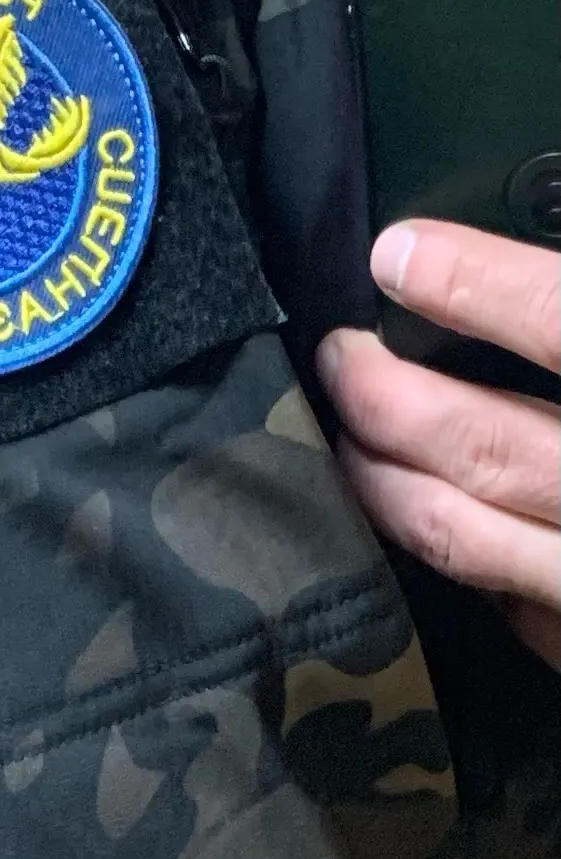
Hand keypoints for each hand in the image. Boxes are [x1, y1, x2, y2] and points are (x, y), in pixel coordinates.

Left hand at [317, 220, 560, 669]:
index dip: (478, 287)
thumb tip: (522, 261)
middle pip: (485, 446)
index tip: (395, 254)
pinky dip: (443, 554)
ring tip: (338, 434)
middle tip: (338, 356)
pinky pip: (498, 604)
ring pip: (461, 535)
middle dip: (386, 396)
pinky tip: (406, 517)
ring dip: (378, 480)